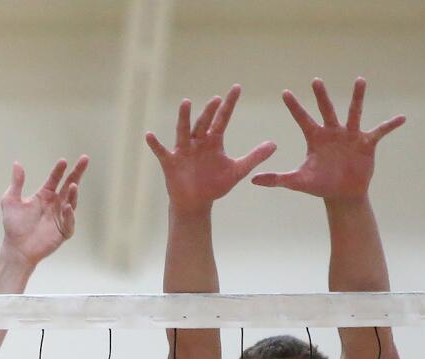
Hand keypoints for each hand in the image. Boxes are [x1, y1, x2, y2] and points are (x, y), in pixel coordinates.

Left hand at [0, 156, 87, 266]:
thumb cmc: (13, 226)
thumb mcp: (10, 201)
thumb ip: (16, 183)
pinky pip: (69, 222)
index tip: (63, 161)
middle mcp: (55, 204)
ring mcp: (60, 217)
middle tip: (84, 159)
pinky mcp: (63, 231)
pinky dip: (69, 215)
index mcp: (44, 196)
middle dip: (77, 173)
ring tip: (73, 185)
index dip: (59, 170)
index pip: (55, 179)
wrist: (16, 249)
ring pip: (71, 202)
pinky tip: (67, 207)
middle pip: (68, 185)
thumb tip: (17, 163)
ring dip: (73, 193)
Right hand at [146, 84, 275, 214]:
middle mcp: (198, 142)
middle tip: (216, 99)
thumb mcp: (237, 171)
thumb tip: (275, 144)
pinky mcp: (171, 162)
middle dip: (209, 111)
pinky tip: (149, 135)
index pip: (223, 118)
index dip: (229, 104)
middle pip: (204, 123)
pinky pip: (161, 151)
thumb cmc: (214, 185)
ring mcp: (183, 151)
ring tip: (186, 103)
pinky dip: (155, 144)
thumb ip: (254, 157)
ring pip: (184, 131)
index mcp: (214, 141)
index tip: (237, 88)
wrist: (196, 202)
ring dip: (184, 117)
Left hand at [252, 77, 403, 201]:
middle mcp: (332, 132)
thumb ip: (276, 179)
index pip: (302, 119)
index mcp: (315, 138)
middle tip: (315, 80)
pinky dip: (390, 125)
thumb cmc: (320, 185)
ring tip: (359, 80)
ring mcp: (350, 135)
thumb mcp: (297, 182)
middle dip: (321, 96)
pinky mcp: (366, 143)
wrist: (342, 193)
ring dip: (356, 97)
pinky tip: (401, 118)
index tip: (285, 92)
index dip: (294, 107)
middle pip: (326, 110)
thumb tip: (252, 181)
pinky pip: (380, 131)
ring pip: (353, 112)